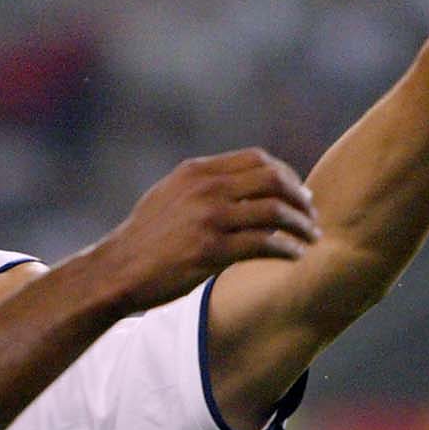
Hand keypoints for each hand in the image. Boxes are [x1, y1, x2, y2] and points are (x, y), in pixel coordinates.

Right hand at [91, 148, 318, 314]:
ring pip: (275, 211)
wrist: (117, 270)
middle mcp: (205, 189)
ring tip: (310, 238)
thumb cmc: (144, 239)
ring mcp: (209, 219)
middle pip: (274, 180)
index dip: (286, 174)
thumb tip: (238, 181)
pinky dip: (286, 249)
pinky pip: (264, 244)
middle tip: (311, 216)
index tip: (297, 193)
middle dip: (300, 198)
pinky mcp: (211, 250)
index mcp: (197, 171)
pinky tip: (293, 257)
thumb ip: (201, 184)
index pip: (258, 159)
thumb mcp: (168, 195)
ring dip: (301, 226)